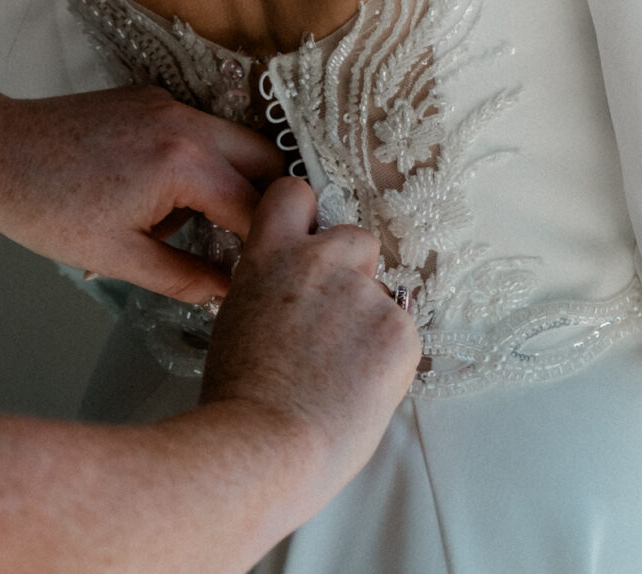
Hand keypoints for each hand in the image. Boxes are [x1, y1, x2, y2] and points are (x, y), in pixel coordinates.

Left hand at [0, 82, 283, 304]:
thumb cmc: (47, 210)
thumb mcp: (118, 258)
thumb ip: (185, 278)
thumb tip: (230, 296)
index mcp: (185, 164)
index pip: (257, 205)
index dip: (266, 244)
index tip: (264, 273)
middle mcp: (189, 122)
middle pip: (266, 158)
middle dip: (267, 202)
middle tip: (250, 247)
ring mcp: (170, 103)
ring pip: (234, 141)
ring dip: (235, 180)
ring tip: (203, 227)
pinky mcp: (151, 98)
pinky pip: (201, 129)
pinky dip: (204, 161)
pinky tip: (169, 197)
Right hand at [201, 179, 419, 488]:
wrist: (264, 448)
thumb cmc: (239, 401)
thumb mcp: (238, 321)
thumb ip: (270, 292)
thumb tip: (292, 302)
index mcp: (273, 256)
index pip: (294, 194)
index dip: (304, 219)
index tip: (308, 243)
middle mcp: (322, 261)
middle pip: (357, 238)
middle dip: (352, 272)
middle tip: (334, 325)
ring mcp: (366, 293)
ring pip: (382, 296)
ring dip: (369, 325)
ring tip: (340, 377)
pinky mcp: (401, 331)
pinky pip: (402, 336)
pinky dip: (388, 362)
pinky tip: (359, 392)